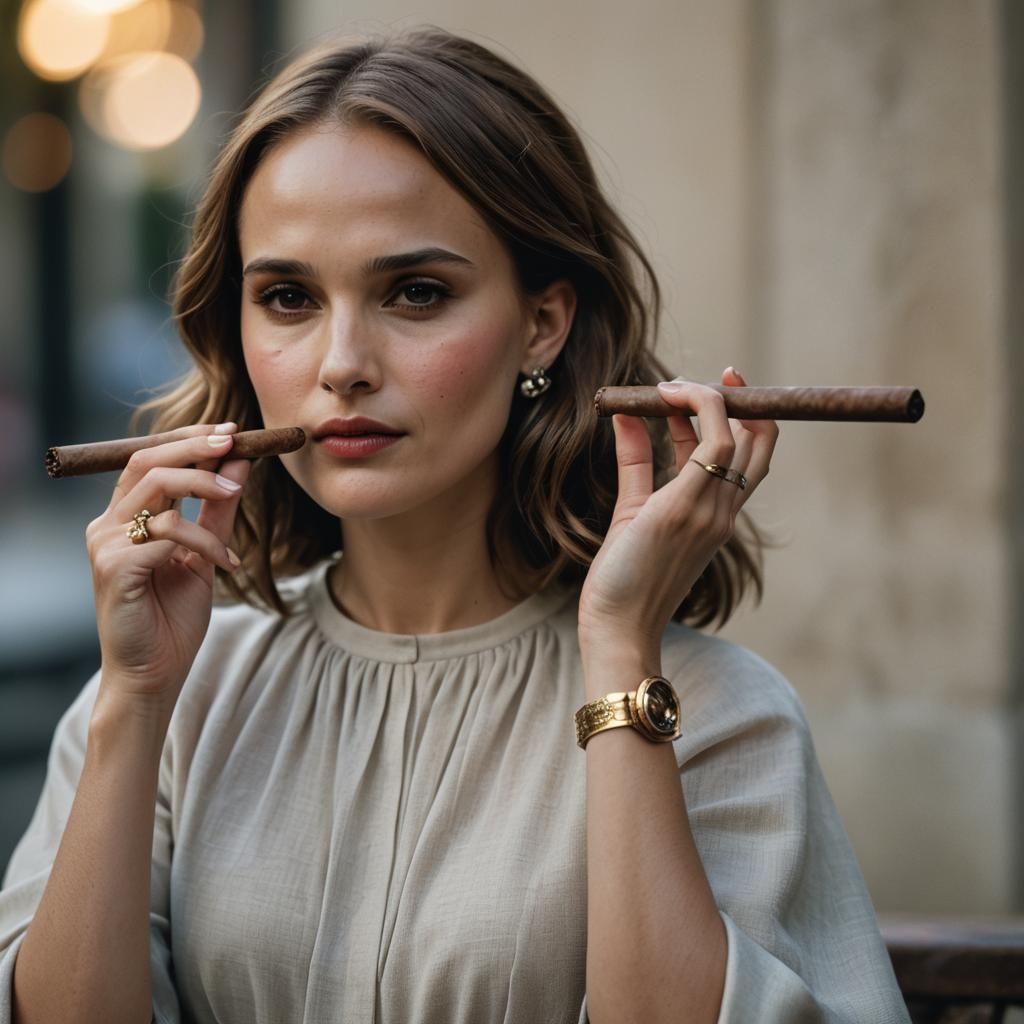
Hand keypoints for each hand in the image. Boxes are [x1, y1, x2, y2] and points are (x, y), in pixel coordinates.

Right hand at [85, 422, 250, 709]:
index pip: (150, 459)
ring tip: (236, 497)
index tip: (230, 431)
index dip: (188, 439)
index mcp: (123, 518)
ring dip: (206, 487)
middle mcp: (106, 525)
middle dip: (194, 446)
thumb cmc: (174, 617)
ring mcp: (105, 545)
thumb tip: (240, 462)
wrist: (155, 674)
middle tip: (233, 440)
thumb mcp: (205, 552)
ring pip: (158, 491)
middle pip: (147, 462)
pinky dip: (204, 541)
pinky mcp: (114, 566)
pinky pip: (166, 533)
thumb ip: (219, 509)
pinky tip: (226, 565)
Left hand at [577, 367, 778, 665]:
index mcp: (718, 516)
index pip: (749, 456)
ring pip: (734, 434)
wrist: (617, 625)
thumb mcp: (634, 508)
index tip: (714, 388)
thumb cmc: (623, 576)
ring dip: (705, 397)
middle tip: (701, 378)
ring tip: (668, 387)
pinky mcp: (684, 507)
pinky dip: (693, 407)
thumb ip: (635, 462)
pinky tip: (660, 396)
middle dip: (737, 399)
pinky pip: (711, 442)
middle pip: (760, 441)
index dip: (740, 417)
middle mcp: (724, 512)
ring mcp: (710, 510)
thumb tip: (626, 416)